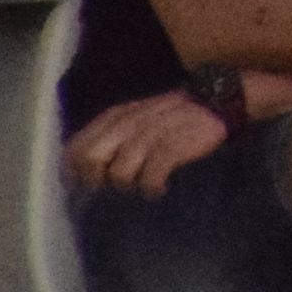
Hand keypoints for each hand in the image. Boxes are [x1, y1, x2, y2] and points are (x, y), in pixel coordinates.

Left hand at [63, 89, 226, 199]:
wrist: (218, 102)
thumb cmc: (172, 118)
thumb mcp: (137, 120)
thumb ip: (110, 137)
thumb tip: (81, 169)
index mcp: (116, 117)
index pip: (75, 147)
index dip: (73, 171)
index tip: (84, 186)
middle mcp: (128, 123)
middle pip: (90, 160)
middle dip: (95, 181)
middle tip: (111, 189)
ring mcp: (151, 134)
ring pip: (120, 173)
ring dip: (128, 186)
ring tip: (141, 187)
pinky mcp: (174, 145)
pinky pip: (151, 176)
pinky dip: (151, 188)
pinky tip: (159, 190)